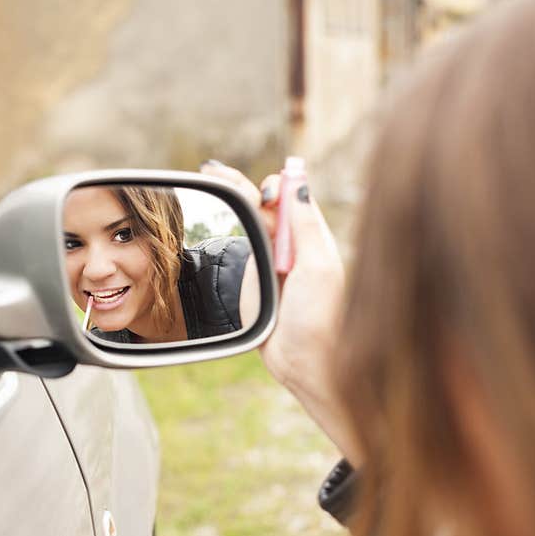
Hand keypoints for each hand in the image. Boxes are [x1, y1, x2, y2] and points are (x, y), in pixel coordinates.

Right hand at [200, 161, 360, 463]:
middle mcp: (291, 249)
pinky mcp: (254, 286)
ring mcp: (271, 268)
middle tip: (212, 171)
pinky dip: (230, 232)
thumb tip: (298, 183)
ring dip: (233, 199)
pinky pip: (240, 254)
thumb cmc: (321, 319)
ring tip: (213, 176)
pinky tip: (219, 218)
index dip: (273, 185)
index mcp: (311, 240)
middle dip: (240, 185)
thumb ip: (306, 225)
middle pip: (264, 207)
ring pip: (250, 225)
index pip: (289, 198)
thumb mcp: (318, 266)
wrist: (307, 364)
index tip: (259, 186)